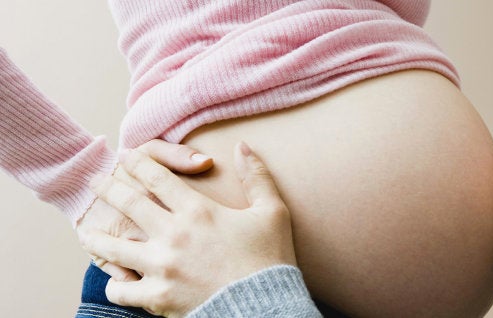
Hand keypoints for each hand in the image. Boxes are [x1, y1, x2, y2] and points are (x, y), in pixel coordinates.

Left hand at [80, 142, 295, 316]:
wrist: (266, 306)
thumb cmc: (270, 258)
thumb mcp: (273, 212)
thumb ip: (257, 176)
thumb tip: (243, 146)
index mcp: (198, 211)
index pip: (156, 177)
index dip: (138, 163)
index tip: (127, 158)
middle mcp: (173, 235)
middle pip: (127, 203)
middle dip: (107, 188)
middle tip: (94, 182)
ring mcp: (161, 267)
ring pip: (113, 247)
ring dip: (97, 237)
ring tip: (88, 233)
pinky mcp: (158, 296)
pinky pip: (121, 290)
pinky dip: (116, 285)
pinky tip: (116, 280)